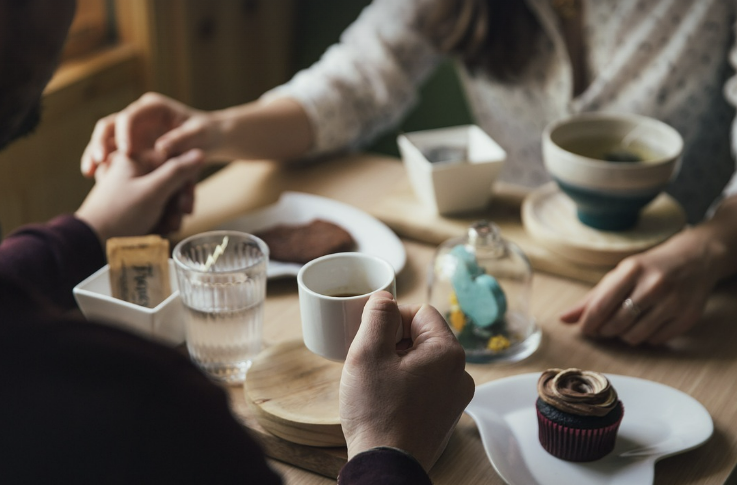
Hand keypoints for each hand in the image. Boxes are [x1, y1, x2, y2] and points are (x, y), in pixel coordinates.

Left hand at [76, 149, 203, 241]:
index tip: (186, 202)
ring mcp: (133, 188)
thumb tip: (199, 152)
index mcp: (136, 158)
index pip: (174, 161)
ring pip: (165, 196)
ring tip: (167, 228)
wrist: (92, 242)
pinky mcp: (132, 204)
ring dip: (171, 214)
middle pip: (171, 181)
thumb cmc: (120, 214)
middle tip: (178, 219)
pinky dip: (161, 219)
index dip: (185, 182)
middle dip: (177, 203)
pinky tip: (160, 230)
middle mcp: (134, 170)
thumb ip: (177, 171)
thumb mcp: (153, 191)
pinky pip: (155, 208)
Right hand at [81, 92, 216, 176]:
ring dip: (95, 154)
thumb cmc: (207, 134)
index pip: (130, 115)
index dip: (125, 133)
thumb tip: (161, 148)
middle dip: (100, 142)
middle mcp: (138, 116)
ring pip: (105, 139)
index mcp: (153, 107)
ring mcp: (132, 130)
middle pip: (110, 125)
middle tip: (98, 161)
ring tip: (89, 172)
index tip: (126, 152)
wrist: (210, 139)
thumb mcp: (199, 135)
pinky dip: (103, 164)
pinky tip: (96, 178)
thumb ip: (182, 139)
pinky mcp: (131, 145)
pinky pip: (111, 153)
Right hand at [340, 292, 474, 471]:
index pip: (420, 312)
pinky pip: (426, 385)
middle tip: (370, 362)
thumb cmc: (377, 412)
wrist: (385, 466)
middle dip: (394, 342)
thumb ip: (377, 315)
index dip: (392, 319)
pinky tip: (386, 400)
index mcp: (448, 352)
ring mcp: (455, 397)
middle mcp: (460, 373)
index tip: (372, 338)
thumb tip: (384, 297)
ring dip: (398, 364)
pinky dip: (405, 385)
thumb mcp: (367, 352)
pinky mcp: (445, 416)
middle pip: (423, 336)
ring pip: (423, 362)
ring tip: (376, 383)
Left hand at [560, 229, 721, 344]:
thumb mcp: (620, 274)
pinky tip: (647, 324)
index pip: (601, 305)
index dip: (588, 323)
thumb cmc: (649, 268)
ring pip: (635, 336)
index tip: (584, 330)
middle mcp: (654, 285)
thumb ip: (591, 298)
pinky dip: (646, 338)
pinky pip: (656, 340)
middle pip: (616, 324)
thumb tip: (563, 319)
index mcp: (633, 270)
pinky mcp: (688, 317)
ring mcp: (674, 302)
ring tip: (626, 324)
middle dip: (605, 330)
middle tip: (605, 327)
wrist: (696, 259)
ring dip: (624, 336)